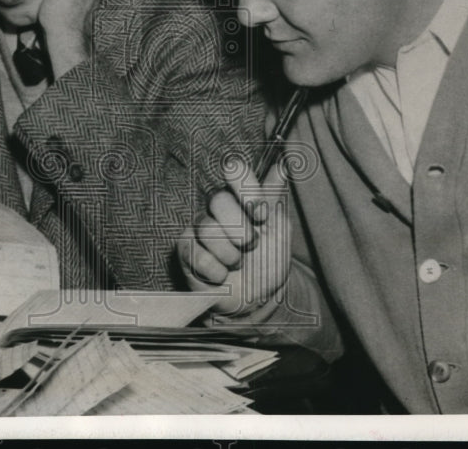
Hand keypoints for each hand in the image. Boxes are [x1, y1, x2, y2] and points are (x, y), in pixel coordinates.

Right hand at [177, 160, 291, 316]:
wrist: (254, 300)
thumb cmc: (267, 262)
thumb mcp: (278, 230)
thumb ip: (274, 198)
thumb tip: (282, 166)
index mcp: (241, 197)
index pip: (235, 171)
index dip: (247, 189)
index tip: (262, 214)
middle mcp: (217, 208)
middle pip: (218, 199)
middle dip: (240, 228)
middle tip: (251, 245)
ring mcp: (199, 228)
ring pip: (208, 229)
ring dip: (230, 254)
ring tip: (237, 263)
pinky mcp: (185, 250)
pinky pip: (197, 254)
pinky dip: (216, 271)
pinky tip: (222, 275)